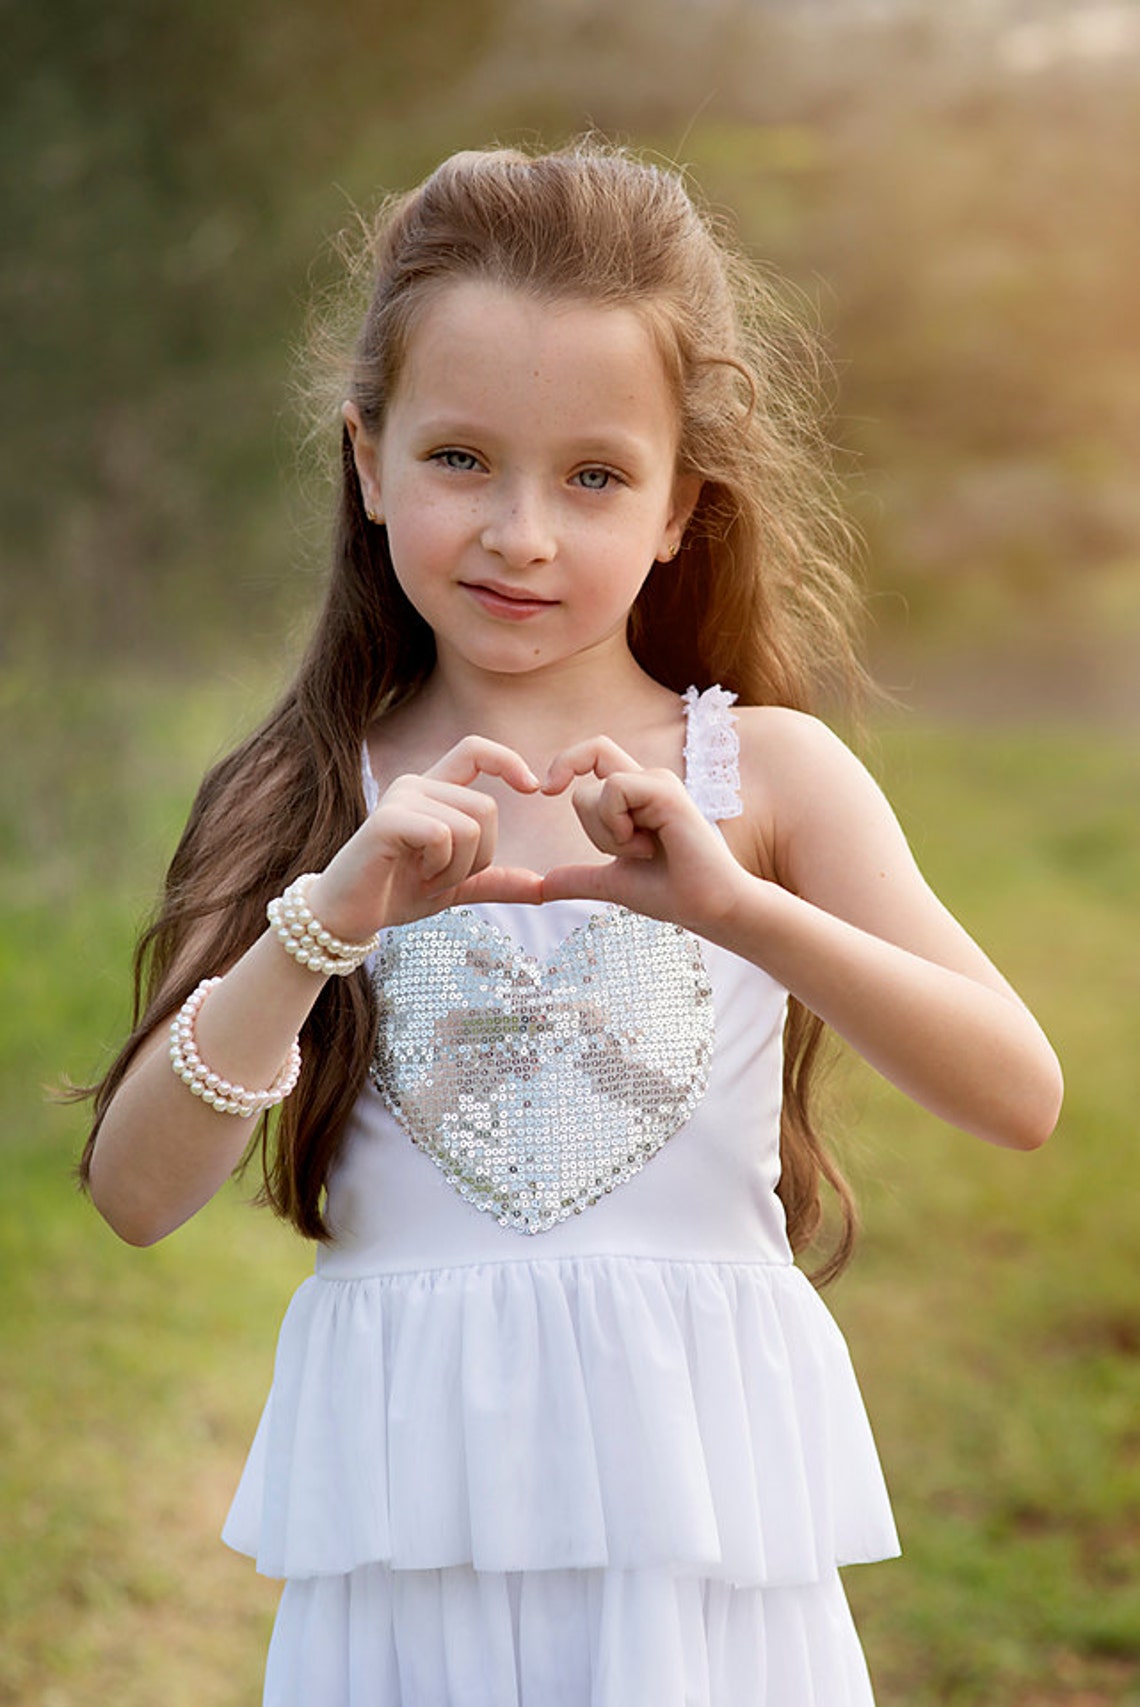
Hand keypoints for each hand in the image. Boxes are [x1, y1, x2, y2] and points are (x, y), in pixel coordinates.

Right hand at [306, 737, 544, 936]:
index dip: (509, 761)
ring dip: (459, 868)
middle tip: (447, 879)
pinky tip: (418, 879)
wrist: (346, 916)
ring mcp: (400, 799)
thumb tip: (544, 887)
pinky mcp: (387, 820)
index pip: (476, 751)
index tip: (534, 787)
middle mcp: (416, 785)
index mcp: (433, 791)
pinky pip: (443, 835)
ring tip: (429, 880)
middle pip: (486, 807)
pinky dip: (440, 867)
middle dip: (481, 855)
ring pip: (469, 825)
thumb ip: (496, 881)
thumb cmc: (396, 893)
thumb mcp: (456, 887)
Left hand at [540, 737, 748, 932]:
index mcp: (637, 794)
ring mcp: (658, 782)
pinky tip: (649, 846)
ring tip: (644, 851)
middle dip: (591, 826)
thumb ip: (577, 879)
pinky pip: (614, 790)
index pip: (592, 754)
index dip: (564, 762)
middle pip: (585, 775)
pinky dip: (618, 827)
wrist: (707, 909)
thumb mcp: (612, 883)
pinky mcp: (665, 790)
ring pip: (596, 790)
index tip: (544, 789)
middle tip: (627, 851)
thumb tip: (542, 888)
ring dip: (608, 833)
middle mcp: (648, 781)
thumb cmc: (672, 893)